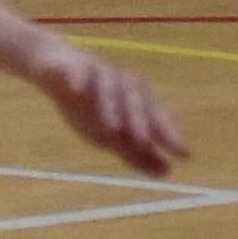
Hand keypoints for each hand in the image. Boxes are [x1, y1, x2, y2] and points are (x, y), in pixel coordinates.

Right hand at [29, 41, 187, 178]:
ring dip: (111, 107)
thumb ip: (136, 152)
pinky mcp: (70, 65)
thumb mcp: (110, 134)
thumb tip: (166, 173)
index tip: (184, 155)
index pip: (157, 117)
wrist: (53, 66)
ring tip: (110, 130)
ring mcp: (97, 72)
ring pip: (107, 88)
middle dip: (140, 122)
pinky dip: (78, 79)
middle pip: (135, 101)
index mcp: (136, 100)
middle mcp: (121, 84)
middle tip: (144, 144)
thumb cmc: (88, 103)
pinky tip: (77, 90)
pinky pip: (75, 71)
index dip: (170, 134)